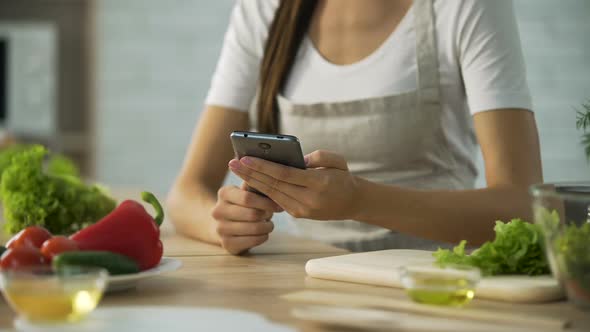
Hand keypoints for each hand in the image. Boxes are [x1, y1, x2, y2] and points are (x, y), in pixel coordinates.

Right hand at [211, 183, 281, 254]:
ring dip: (267, 227)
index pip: (248, 198)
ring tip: (268, 224)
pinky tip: (263, 233)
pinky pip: (253, 241)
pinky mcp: (227, 243)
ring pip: (254, 228)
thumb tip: (273, 187)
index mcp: (224, 193)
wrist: (222, 225)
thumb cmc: (241, 206)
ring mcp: (221, 228)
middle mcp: (218, 211)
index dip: (266, 203)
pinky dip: (263, 237)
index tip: (278, 206)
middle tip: (270, 215)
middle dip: (267, 215)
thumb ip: (256, 188)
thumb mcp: (245, 192)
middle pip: (253, 214)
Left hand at [228, 150, 359, 220]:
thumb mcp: (338, 161)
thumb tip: (297, 160)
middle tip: (233, 163)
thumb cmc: (343, 177)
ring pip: (272, 195)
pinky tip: (249, 181)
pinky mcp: (299, 215)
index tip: (245, 158)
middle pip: (274, 185)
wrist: (353, 202)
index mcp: (319, 184)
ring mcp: (303, 210)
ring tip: (236, 170)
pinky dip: (262, 191)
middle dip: (251, 174)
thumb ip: (319, 156)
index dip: (263, 167)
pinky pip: (276, 201)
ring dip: (252, 183)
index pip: (285, 175)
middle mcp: (309, 199)